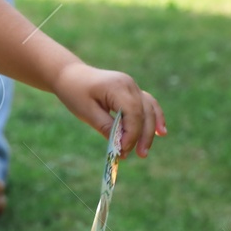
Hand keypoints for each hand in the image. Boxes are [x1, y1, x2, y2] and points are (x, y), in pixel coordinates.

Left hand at [52, 63, 166, 158]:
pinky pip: (147, 104)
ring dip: (150, 130)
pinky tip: (160, 132)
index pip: (133, 113)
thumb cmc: (75, 93)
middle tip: (140, 155)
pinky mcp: (132, 91)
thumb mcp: (87, 112)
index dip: (132, 134)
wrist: (70, 75)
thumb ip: (106, 127)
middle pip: (144, 112)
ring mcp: (132, 86)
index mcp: (117, 86)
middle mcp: (129, 84)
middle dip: (143, 136)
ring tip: (145, 150)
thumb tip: (122, 145)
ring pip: (149, 110)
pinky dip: (154, 118)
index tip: (124, 150)